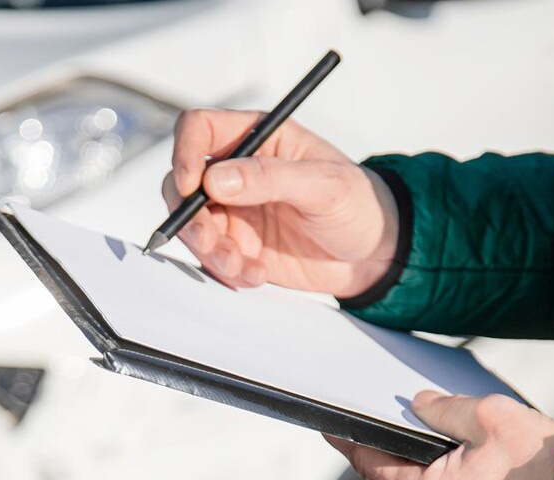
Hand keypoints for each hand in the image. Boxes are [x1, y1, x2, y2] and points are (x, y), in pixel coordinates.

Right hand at [164, 109, 398, 294]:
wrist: (372, 254)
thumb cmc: (358, 204)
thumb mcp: (324, 184)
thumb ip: (270, 178)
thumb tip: (216, 179)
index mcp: (258, 138)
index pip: (199, 130)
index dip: (184, 155)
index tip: (191, 187)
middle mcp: (237, 172)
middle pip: (181, 185)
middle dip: (190, 218)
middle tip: (212, 240)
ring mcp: (234, 212)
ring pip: (192, 227)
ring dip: (210, 252)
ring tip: (244, 267)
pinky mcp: (237, 246)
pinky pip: (211, 259)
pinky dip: (226, 272)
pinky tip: (257, 274)